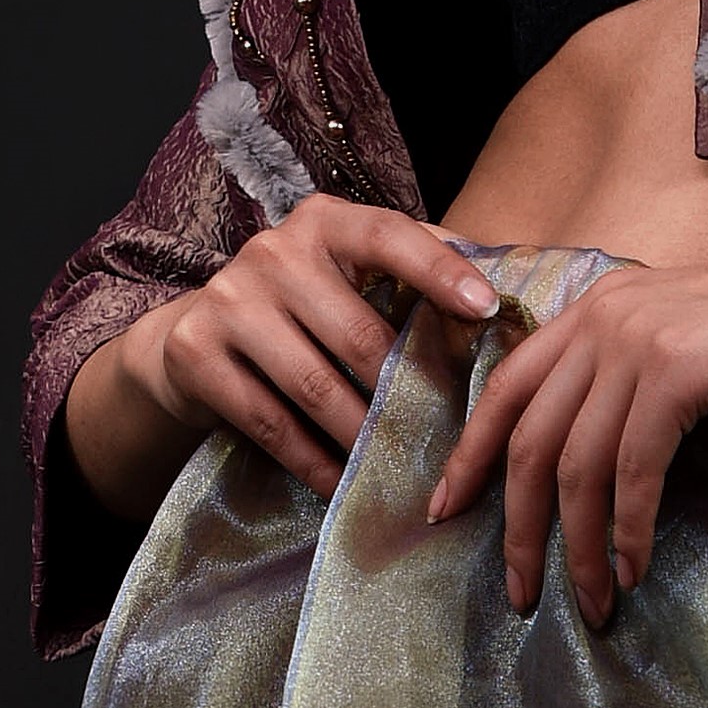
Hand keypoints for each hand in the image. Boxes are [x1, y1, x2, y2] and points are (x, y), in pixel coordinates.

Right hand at [68, 201, 498, 521]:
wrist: (192, 341)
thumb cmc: (303, 310)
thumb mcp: (352, 276)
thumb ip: (421, 271)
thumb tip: (515, 294)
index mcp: (325, 222)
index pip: (389, 235)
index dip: (439, 270)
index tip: (486, 308)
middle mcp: (273, 251)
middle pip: (360, 336)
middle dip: (409, 394)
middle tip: (453, 438)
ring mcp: (229, 300)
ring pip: (318, 386)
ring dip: (366, 437)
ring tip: (402, 468)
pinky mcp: (197, 355)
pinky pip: (272, 424)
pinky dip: (315, 462)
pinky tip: (344, 484)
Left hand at [424, 227, 707, 625]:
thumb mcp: (694, 348)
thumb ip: (637, 380)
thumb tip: (594, 460)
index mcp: (598, 307)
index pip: (506, 387)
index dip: (470, 454)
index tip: (446, 513)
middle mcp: (604, 315)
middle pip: (528, 438)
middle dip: (516, 527)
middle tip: (518, 593)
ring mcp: (640, 337)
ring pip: (576, 465)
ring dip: (580, 549)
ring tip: (591, 605)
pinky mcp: (682, 366)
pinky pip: (635, 469)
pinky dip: (631, 529)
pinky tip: (636, 569)